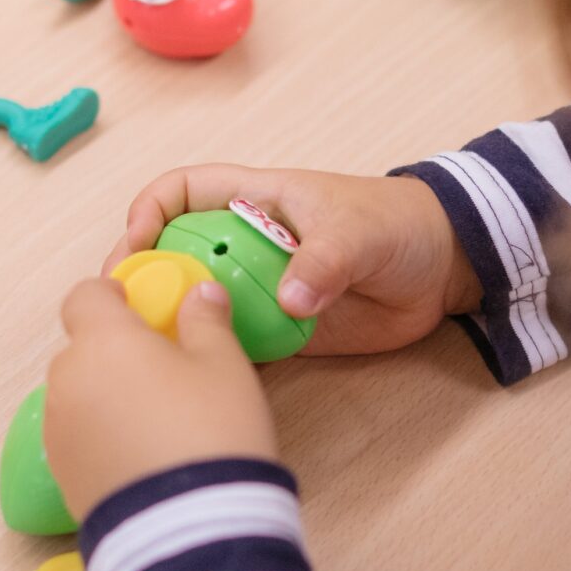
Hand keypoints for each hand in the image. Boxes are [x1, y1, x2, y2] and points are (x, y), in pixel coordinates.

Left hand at [45, 278, 276, 517]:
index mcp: (103, 340)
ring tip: (156, 421)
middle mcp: (67, 379)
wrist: (189, 530)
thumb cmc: (210, 433)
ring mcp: (58, 430)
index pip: (84, 295)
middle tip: (164, 370)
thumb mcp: (224, 366)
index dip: (111, 297)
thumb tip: (200, 294)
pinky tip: (142, 455)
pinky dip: (102, 435)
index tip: (140, 308)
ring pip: (79, 394)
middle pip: (82, 348)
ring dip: (107, 395)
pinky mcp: (60, 473)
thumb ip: (206, 320)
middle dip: (116, 352)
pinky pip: (78, 436)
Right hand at [105, 166, 478, 356]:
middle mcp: (245, 244)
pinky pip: (236, 344)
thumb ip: (324, 260)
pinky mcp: (280, 330)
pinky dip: (217, 359)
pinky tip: (201, 378)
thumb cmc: (398, 224)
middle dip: (146, 278)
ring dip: (174, 325)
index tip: (138, 245)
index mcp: (254, 200)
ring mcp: (260, 288)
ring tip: (152, 354)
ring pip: (199, 304)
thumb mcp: (360, 231)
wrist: (442, 269)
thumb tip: (290, 300)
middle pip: (174, 253)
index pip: (181, 192)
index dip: (149, 212)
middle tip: (129, 312)